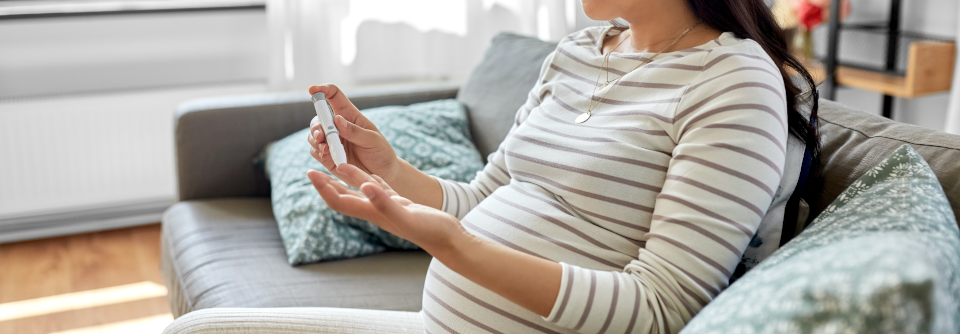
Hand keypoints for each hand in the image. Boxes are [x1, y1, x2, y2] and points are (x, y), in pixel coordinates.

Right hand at [307, 84, 400, 187]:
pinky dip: (317, 151)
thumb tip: (337, 120)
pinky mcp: (327, 156)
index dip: (323, 89)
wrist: (383, 175)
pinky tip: (326, 155)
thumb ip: (355, 131)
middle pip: (319, 118)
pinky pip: (315, 151)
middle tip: (321, 135)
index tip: (312, 90)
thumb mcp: (372, 140)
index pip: (334, 96)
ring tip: (325, 149)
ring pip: (313, 135)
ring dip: (315, 140)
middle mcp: (337, 126)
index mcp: (350, 116)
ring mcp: (331, 141)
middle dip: (316, 125)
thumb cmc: (380, 152)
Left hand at [307, 164, 467, 253]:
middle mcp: (377, 211)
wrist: (450, 241)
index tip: (311, 173)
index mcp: (374, 213)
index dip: (324, 188)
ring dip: (348, 179)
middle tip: (313, 170)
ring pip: (363, 191)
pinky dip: (372, 181)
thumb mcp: (406, 214)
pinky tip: (371, 176)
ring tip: (338, 165)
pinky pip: (381, 191)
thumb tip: (364, 187)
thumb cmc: (430, 230)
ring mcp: (389, 208)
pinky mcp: (401, 205)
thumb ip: (385, 202)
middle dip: (328, 185)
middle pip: (345, 197)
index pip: (340, 200)